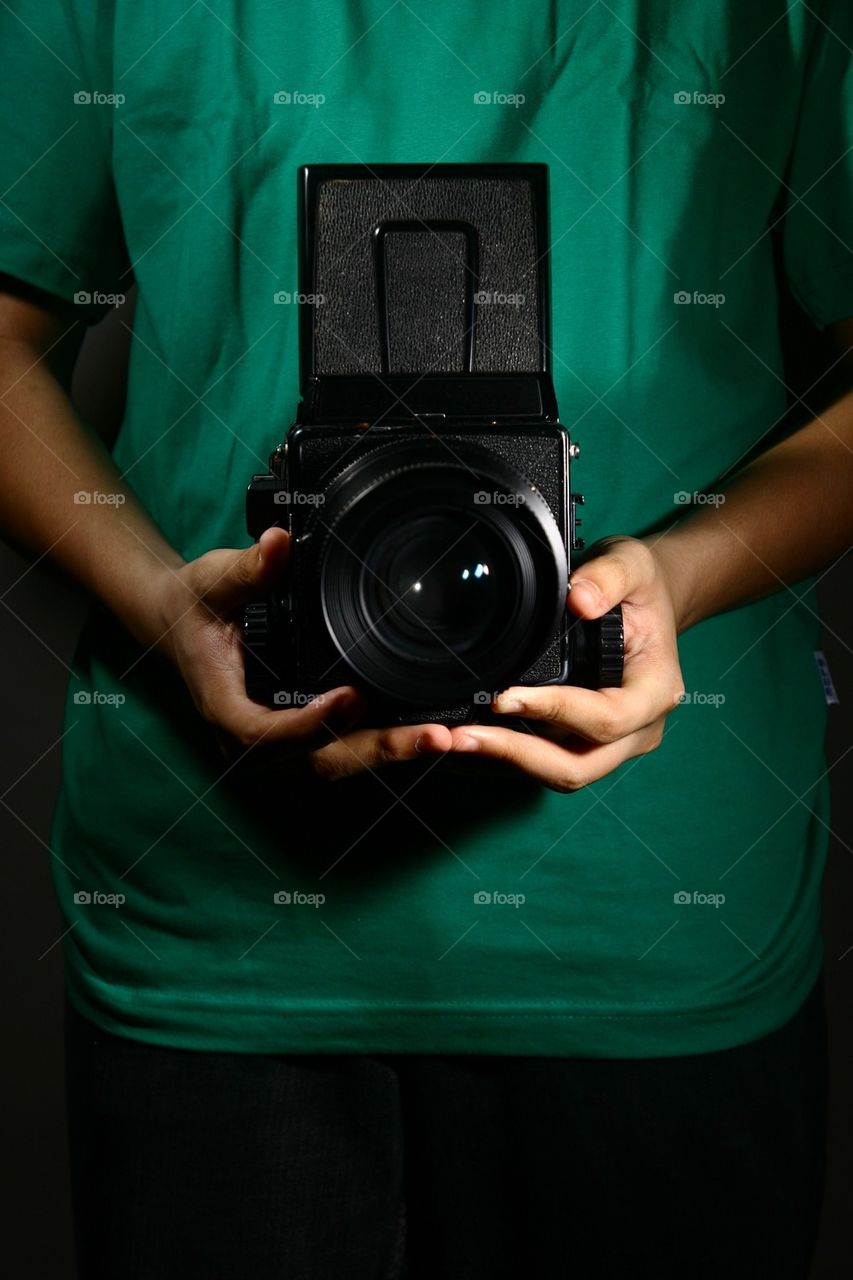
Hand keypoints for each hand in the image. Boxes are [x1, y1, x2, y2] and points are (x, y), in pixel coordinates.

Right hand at [153, 527, 451, 777]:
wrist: (182, 623)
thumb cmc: (196, 606)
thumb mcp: (212, 582)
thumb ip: (247, 569)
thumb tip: (279, 543)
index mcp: (224, 707)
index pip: (263, 734)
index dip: (308, 726)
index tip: (350, 699)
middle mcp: (253, 736)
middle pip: (318, 760)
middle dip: (377, 750)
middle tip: (431, 736)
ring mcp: (282, 740)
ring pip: (338, 761)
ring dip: (391, 752)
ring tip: (444, 737)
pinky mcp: (304, 733)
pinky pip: (345, 747)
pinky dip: (386, 741)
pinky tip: (431, 728)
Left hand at [437, 537, 684, 791]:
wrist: (646, 606)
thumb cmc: (641, 590)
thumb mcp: (633, 565)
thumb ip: (610, 577)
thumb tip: (579, 600)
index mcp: (655, 692)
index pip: (607, 719)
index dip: (555, 712)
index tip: (506, 697)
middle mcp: (638, 729)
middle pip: (579, 767)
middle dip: (516, 755)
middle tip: (461, 737)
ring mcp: (613, 744)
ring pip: (558, 774)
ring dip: (503, 762)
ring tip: (451, 742)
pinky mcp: (586, 745)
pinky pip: (546, 763)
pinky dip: (504, 759)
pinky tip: (466, 745)